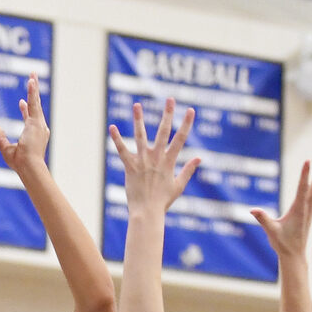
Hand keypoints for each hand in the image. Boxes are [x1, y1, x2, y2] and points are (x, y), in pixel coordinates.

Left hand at [0, 72, 48, 172]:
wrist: (30, 167)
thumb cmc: (20, 164)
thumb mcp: (6, 150)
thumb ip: (0, 138)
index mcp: (33, 135)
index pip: (29, 119)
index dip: (25, 111)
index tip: (21, 103)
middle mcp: (38, 129)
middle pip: (34, 107)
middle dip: (33, 94)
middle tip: (32, 81)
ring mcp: (39, 125)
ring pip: (35, 102)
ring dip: (34, 88)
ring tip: (32, 74)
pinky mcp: (37, 122)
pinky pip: (34, 103)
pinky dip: (33, 91)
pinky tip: (31, 80)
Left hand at [109, 99, 199, 214]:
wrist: (146, 212)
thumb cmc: (162, 202)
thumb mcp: (178, 186)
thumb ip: (188, 171)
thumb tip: (199, 158)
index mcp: (169, 162)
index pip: (180, 139)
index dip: (186, 124)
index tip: (191, 110)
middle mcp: (156, 158)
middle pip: (163, 132)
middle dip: (167, 114)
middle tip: (170, 99)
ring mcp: (143, 161)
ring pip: (140, 136)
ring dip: (139, 119)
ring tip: (137, 105)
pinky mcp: (130, 167)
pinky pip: (122, 150)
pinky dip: (117, 139)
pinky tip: (112, 127)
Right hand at [251, 152, 311, 258]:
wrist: (294, 254)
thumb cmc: (282, 243)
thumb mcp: (271, 231)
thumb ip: (263, 219)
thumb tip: (252, 210)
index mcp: (298, 210)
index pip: (302, 189)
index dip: (304, 175)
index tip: (307, 161)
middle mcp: (307, 207)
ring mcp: (310, 208)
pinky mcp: (310, 210)